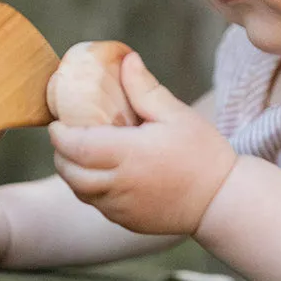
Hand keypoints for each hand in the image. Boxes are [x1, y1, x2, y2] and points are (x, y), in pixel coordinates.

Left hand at [48, 52, 236, 234]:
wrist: (222, 201)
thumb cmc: (203, 153)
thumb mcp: (176, 114)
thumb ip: (145, 89)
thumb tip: (126, 59)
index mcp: (129, 154)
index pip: (77, 146)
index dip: (60, 135)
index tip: (59, 122)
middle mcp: (120, 183)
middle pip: (71, 172)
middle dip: (61, 154)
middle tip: (65, 137)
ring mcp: (122, 207)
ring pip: (81, 192)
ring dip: (73, 174)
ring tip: (79, 156)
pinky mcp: (129, 221)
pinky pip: (98, 206)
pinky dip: (90, 191)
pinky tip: (102, 176)